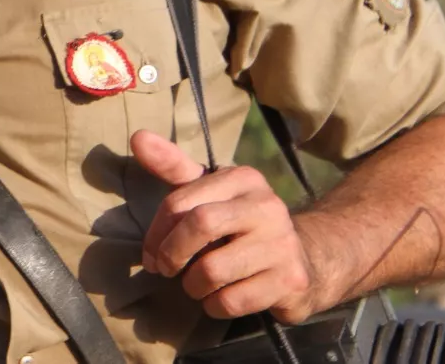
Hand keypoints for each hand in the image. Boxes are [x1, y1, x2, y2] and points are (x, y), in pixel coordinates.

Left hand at [131, 130, 318, 321]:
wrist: (306, 259)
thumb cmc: (239, 222)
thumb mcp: (210, 191)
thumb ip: (173, 167)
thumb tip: (138, 137)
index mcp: (244, 178)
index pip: (182, 200)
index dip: (156, 231)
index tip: (150, 254)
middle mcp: (268, 206)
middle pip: (200, 225)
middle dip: (172, 253)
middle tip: (165, 270)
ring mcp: (283, 244)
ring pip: (213, 270)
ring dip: (193, 286)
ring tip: (195, 285)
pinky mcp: (291, 281)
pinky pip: (234, 301)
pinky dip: (215, 306)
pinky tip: (219, 299)